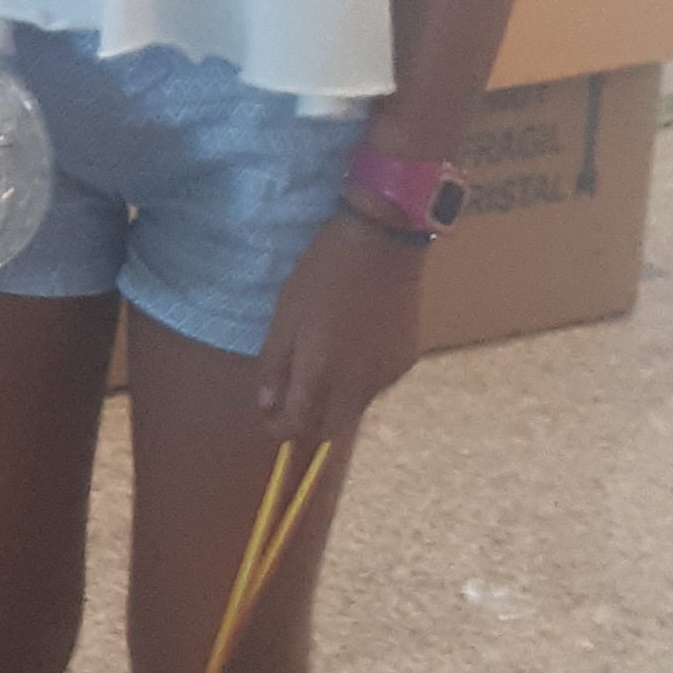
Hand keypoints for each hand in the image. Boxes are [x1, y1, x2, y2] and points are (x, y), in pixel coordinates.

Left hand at [254, 206, 428, 446]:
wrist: (383, 243)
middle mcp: (358, 382)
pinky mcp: (405, 361)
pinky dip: (359, 382)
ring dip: (335, 404)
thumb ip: (275, 364)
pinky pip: (377, 386)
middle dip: (308, 425)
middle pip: (331, 429)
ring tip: (324, 370)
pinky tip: (353, 352)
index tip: (270, 422)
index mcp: (322, 369)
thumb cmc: (324, 271)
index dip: (279, 430)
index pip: (298, 423)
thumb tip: (266, 405)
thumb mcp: (287, 313)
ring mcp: (387, 373)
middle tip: (293, 405)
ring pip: (356, 409)